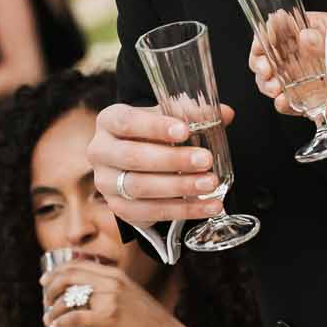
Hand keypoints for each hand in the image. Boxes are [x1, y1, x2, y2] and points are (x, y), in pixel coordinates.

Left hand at [43, 258, 172, 326]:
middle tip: (45, 298)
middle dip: (51, 286)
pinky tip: (56, 325)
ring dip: (54, 307)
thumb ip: (106, 290)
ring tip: (48, 317)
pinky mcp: (108, 318)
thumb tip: (79, 295)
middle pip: (70, 276)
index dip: (57, 270)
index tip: (45, 280)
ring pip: (70, 297)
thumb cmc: (144, 319)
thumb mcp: (126, 294)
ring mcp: (110, 299)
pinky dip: (61, 321)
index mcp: (114, 274)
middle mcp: (112, 282)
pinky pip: (76, 317)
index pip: (78, 264)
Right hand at [88, 100, 233, 224]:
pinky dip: (182, 210)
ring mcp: (106, 182)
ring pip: (139, 187)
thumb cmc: (152, 135)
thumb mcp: (167, 119)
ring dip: (179, 187)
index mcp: (109, 121)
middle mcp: (100, 151)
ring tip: (210, 184)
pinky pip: (149, 212)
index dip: (155, 127)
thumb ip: (193, 115)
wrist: (137, 163)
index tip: (184, 131)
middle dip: (172, 160)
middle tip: (204, 160)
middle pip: (132, 157)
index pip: (127, 122)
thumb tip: (226, 114)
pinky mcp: (118, 208)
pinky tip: (208, 206)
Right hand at [249, 12, 326, 118]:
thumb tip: (305, 36)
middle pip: (270, 54)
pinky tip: (282, 102)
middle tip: (266, 70)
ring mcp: (305, 76)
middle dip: (261, 63)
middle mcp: (305, 52)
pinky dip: (282, 103)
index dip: (266, 36)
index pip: (279, 27)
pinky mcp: (309, 98)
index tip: (264, 46)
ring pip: (273, 78)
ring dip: (267, 83)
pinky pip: (288, 100)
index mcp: (312, 30)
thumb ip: (325, 41)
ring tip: (274, 88)